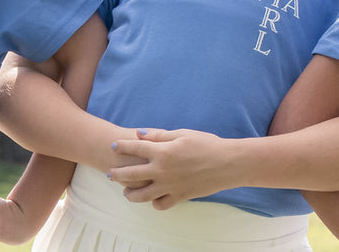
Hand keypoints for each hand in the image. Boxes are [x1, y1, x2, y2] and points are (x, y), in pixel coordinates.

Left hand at [107, 128, 233, 209]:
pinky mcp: (179, 197)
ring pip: (141, 195)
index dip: (122, 146)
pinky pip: (160, 204)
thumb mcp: (182, 134)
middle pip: (131, 174)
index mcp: (163, 152)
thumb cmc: (206, 144)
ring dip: (130, 193)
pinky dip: (154, 202)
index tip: (114, 145)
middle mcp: (162, 171)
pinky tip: (152, 198)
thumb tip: (138, 134)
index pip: (134, 148)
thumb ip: (158, 135)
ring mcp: (170, 186)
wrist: (228, 163)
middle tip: (110, 173)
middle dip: (117, 174)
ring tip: (126, 191)